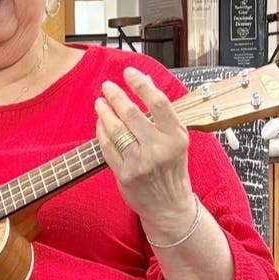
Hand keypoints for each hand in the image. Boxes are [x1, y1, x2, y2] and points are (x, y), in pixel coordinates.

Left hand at [95, 67, 195, 226]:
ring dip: (104, 112)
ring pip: (116, 130)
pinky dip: (101, 132)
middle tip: (107, 87)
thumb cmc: (173, 169)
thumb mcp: (178, 142)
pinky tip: (100, 123)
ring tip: (100, 102)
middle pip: (132, 113)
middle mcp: (159, 149)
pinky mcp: (124, 175)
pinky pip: (107, 147)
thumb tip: (144, 85)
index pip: (158, 103)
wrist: (170, 207)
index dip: (141, 84)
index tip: (129, 73)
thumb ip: (163, 117)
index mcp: (177, 137)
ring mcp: (140, 163)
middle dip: (115, 95)